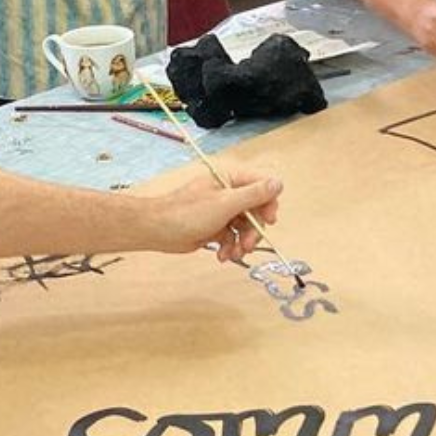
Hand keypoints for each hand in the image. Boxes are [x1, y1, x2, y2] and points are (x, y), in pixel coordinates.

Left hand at [151, 170, 282, 259]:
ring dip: (243, 242)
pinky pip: (232, 236)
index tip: (268, 220)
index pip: (262, 187)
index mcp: (231, 179)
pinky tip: (223, 255)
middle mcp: (229, 192)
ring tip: (234, 254)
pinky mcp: (215, 227)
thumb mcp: (225, 203)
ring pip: (245, 226)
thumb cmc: (188, 212)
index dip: (268, 203)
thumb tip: (279, 183)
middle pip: (256, 210)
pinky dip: (230, 247)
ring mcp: (222, 210)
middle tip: (248, 245)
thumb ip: (254, 194)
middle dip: (254, 230)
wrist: (157, 230)